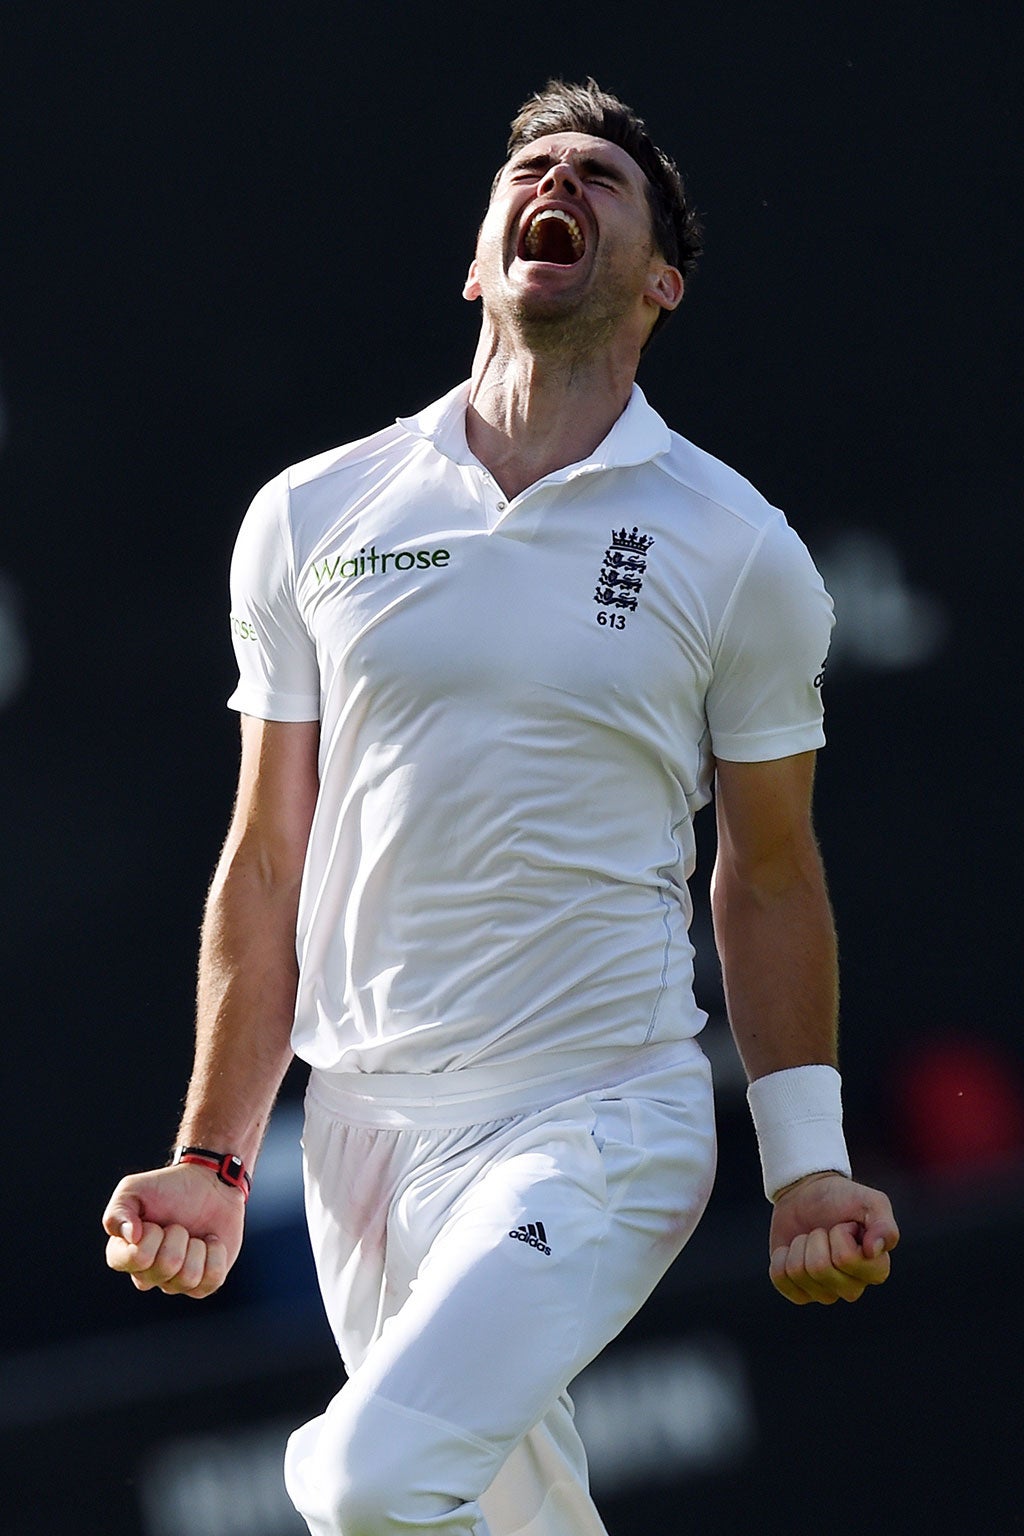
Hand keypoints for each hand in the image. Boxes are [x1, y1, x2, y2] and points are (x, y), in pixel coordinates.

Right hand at [102, 1163, 245, 1297]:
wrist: (209, 1184)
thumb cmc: (168, 1188)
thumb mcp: (133, 1190)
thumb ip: (118, 1211)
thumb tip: (131, 1237)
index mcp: (125, 1255)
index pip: (134, 1259)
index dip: (150, 1237)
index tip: (153, 1221)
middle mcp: (147, 1275)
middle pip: (166, 1267)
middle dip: (178, 1236)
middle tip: (177, 1224)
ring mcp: (175, 1283)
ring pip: (188, 1277)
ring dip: (197, 1246)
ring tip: (193, 1234)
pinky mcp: (203, 1285)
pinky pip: (212, 1280)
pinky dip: (216, 1254)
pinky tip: (210, 1243)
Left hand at [768, 1171, 898, 1304]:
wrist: (808, 1193)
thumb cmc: (843, 1198)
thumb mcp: (869, 1201)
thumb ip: (884, 1223)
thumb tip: (874, 1250)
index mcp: (876, 1269)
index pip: (846, 1259)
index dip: (839, 1235)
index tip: (845, 1224)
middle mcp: (853, 1287)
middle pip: (820, 1268)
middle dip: (815, 1238)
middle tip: (823, 1230)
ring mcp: (825, 1293)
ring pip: (799, 1272)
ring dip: (799, 1245)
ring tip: (810, 1237)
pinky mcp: (799, 1293)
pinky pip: (781, 1279)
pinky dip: (781, 1257)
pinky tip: (793, 1250)